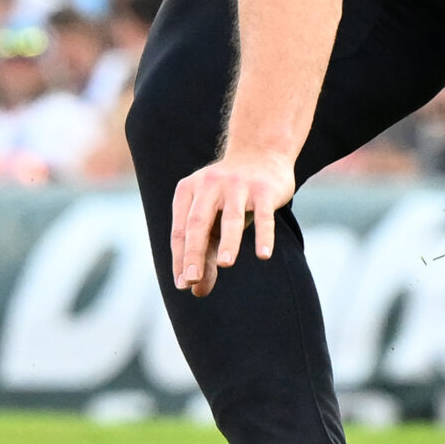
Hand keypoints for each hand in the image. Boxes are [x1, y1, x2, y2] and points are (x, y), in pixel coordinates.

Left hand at [170, 149, 296, 296]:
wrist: (260, 152)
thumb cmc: (229, 196)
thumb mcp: (213, 219)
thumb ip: (205, 253)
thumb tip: (196, 291)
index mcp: (188, 190)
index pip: (180, 229)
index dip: (180, 257)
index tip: (182, 283)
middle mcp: (210, 185)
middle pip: (198, 222)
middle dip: (194, 252)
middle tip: (192, 278)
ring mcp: (238, 186)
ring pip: (231, 218)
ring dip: (229, 242)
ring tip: (226, 264)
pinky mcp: (264, 190)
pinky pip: (264, 216)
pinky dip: (264, 235)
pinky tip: (263, 255)